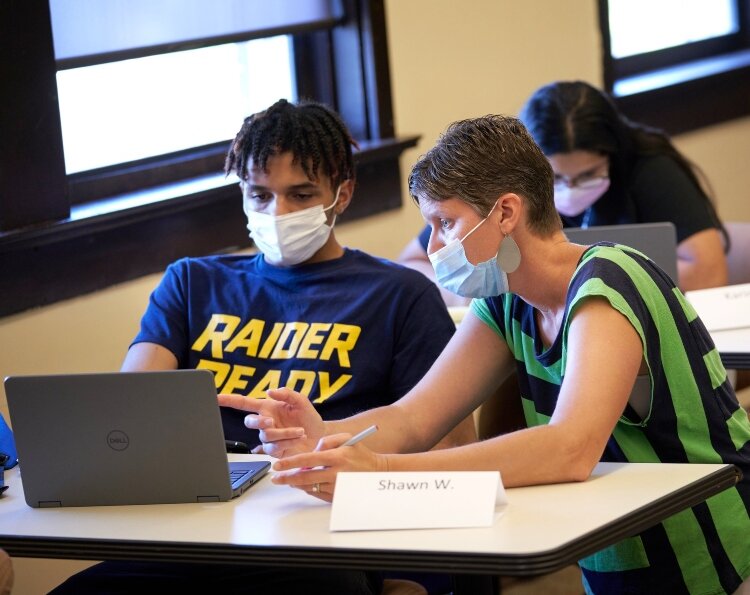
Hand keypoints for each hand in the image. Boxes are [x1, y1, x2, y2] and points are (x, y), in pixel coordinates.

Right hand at [218, 388, 324, 457]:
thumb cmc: (309, 418)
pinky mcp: (275, 450)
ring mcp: (269, 437)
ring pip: (266, 436)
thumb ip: (287, 393)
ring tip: (300, 431)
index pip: (243, 403)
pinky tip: (298, 438)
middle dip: (258, 421)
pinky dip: (287, 442)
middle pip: (249, 421)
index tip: (215, 397)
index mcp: (268, 408)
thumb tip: (270, 391)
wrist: (320, 437)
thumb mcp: (301, 401)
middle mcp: (265, 422)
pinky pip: (274, 447)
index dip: (228, 400)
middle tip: (271, 422)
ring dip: (284, 433)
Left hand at [271, 433, 387, 501]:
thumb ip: (327, 440)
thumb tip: (312, 451)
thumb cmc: (360, 454)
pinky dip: (308, 489)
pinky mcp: (336, 497)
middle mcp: (335, 473)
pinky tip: (303, 484)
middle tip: (275, 478)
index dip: (290, 463)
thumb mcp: (346, 438)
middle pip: (304, 477)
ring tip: (288, 479)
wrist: (376, 472)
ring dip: (296, 484)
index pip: (307, 460)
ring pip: (309, 487)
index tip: (277, 465)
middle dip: (286, 478)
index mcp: (336, 457)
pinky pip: (316, 494)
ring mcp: (336, 487)